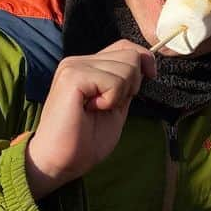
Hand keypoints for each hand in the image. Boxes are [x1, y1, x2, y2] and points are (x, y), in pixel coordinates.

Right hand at [25, 39, 155, 199]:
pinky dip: (110, 100)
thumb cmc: (85, 141)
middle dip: (132, 84)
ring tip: (96, 109)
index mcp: (88, 66)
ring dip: (120, 94)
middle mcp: (79, 61)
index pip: (125, 47)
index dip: (144, 59)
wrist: (59, 163)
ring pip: (127, 67)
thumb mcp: (116, 106)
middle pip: (130, 54)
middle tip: (108, 105)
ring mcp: (74, 66)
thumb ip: (126, 85)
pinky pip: (114, 81)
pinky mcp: (73, 76)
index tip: (150, 76)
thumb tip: (145, 67)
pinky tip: (90, 109)